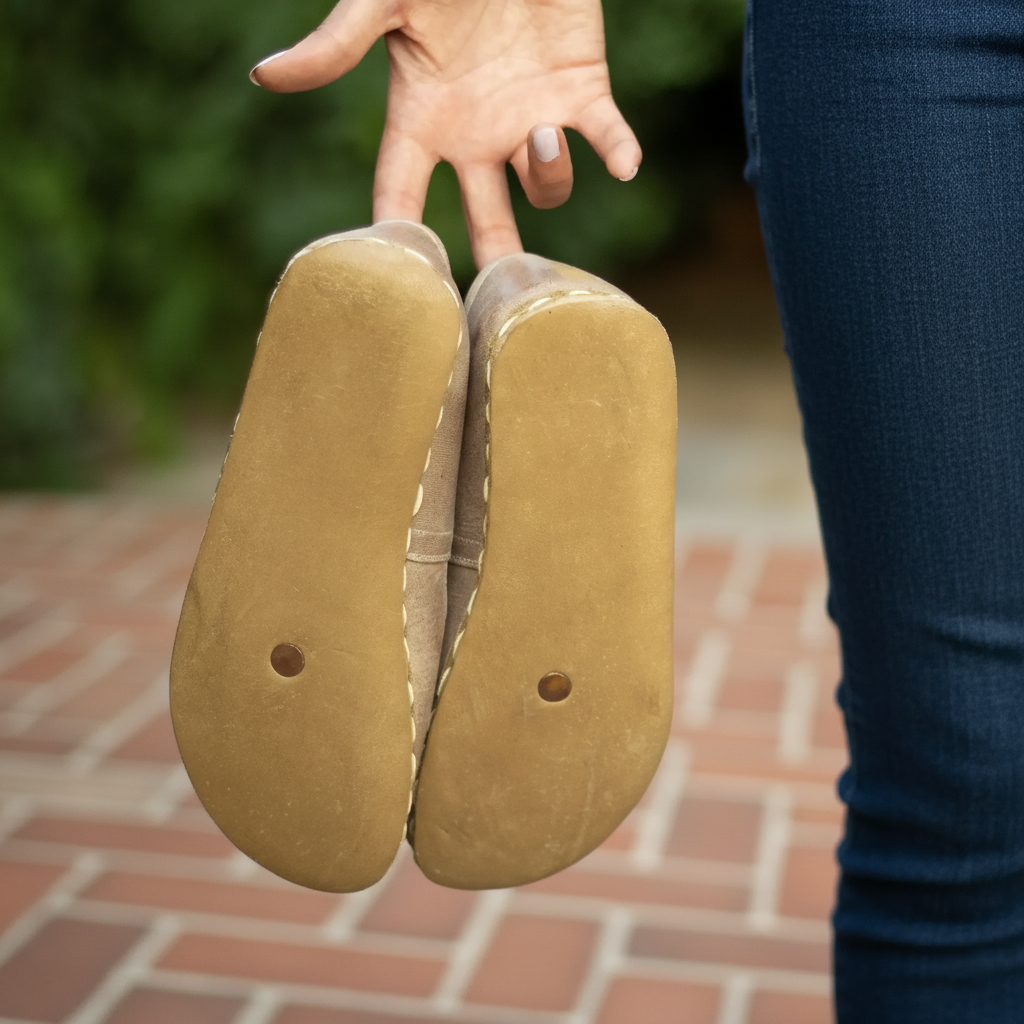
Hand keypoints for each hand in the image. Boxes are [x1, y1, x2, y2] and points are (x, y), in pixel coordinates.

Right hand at [250, 0, 640, 268]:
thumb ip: (338, 43)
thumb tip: (266, 77)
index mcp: (425, 117)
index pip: (402, 193)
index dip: (400, 238)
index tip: (403, 287)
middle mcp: (478, 133)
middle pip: (484, 218)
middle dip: (493, 257)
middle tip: (499, 301)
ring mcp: (530, 116)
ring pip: (546, 184)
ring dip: (548, 173)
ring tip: (540, 132)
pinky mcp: (582, 90)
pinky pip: (609, 137)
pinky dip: (620, 150)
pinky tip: (626, 164)